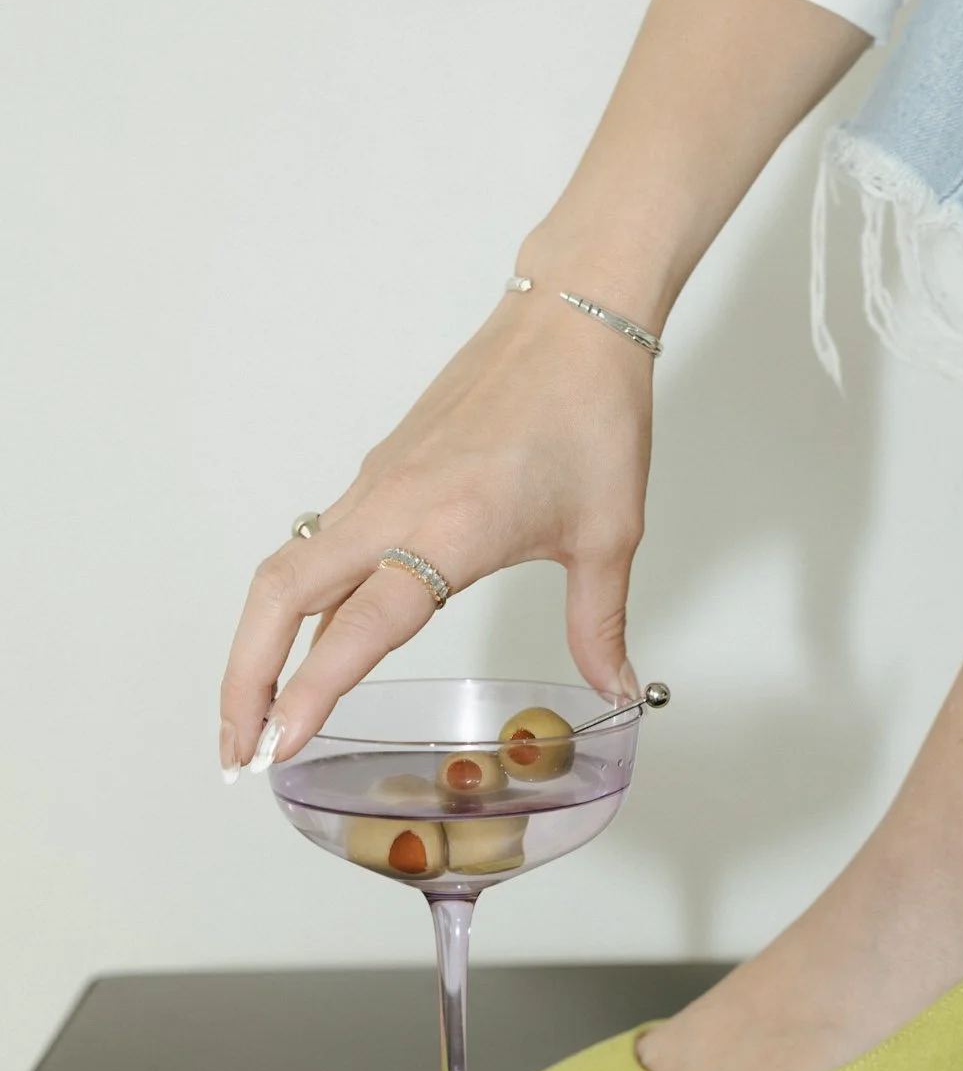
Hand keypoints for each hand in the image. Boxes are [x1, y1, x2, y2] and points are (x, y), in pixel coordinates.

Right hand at [219, 290, 651, 775]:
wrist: (570, 321)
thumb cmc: (590, 412)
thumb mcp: (608, 535)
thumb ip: (599, 625)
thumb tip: (616, 689)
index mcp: (450, 528)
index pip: (358, 626)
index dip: (311, 692)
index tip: (279, 747)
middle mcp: (395, 506)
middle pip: (279, 597)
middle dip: (246, 679)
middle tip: (238, 749)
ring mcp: (378, 485)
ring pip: (289, 570)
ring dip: (260, 642)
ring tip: (259, 711)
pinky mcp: (379, 471)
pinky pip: (321, 544)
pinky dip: (300, 601)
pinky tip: (317, 640)